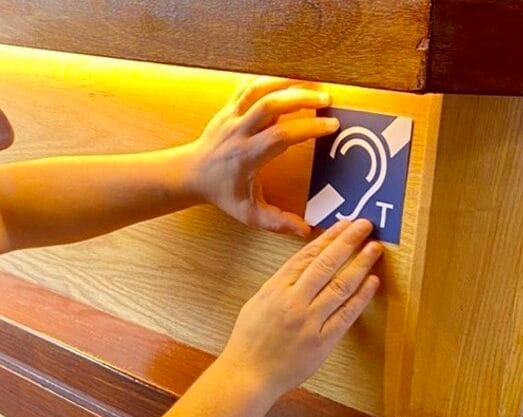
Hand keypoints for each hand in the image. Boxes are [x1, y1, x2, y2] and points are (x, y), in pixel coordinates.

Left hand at [181, 77, 339, 236]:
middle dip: (301, 97)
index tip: (331, 125)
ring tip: (312, 82)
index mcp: (248, 156)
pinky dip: (270, 80)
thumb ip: (277, 222)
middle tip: (326, 98)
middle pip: (271, 105)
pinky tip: (288, 81)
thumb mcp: (249, 213)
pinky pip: (249, 86)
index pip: (282, 135)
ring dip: (286, 82)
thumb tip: (305, 230)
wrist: (191, 174)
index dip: (309, 128)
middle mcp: (240, 132)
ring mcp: (232, 116)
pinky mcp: (229, 107)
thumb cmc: (222, 192)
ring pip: (259, 89)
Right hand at [218, 220, 382, 399]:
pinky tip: (372, 281)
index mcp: (275, 288)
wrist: (248, 374)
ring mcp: (309, 322)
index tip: (344, 224)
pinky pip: (346, 315)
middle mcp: (293, 301)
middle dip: (348, 241)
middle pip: (326, 264)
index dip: (328, 238)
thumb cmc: (249, 340)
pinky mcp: (322, 342)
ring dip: (360, 264)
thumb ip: (279, 285)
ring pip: (340, 286)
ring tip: (374, 248)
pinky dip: (361, 297)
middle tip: (365, 225)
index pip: (307, 256)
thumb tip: (303, 267)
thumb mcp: (257, 303)